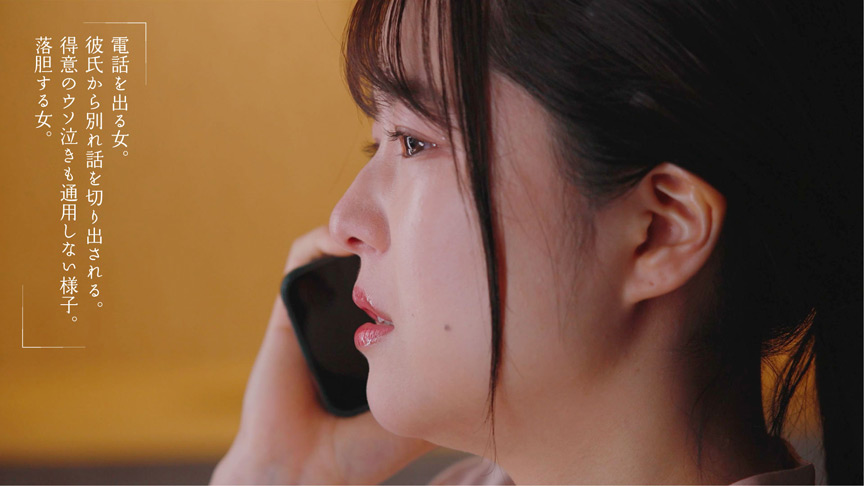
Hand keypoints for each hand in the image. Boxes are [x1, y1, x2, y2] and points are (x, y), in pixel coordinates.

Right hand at [210, 225, 436, 484]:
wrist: (306, 471)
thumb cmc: (364, 453)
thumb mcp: (426, 412)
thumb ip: (454, 383)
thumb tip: (505, 356)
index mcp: (381, 342)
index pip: (405, 287)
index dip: (425, 264)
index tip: (451, 250)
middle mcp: (350, 323)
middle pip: (376, 265)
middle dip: (397, 240)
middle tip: (425, 223)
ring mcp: (320, 314)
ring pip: (341, 254)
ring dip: (363, 231)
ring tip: (390, 221)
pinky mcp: (287, 311)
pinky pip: (301, 260)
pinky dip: (323, 240)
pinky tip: (352, 240)